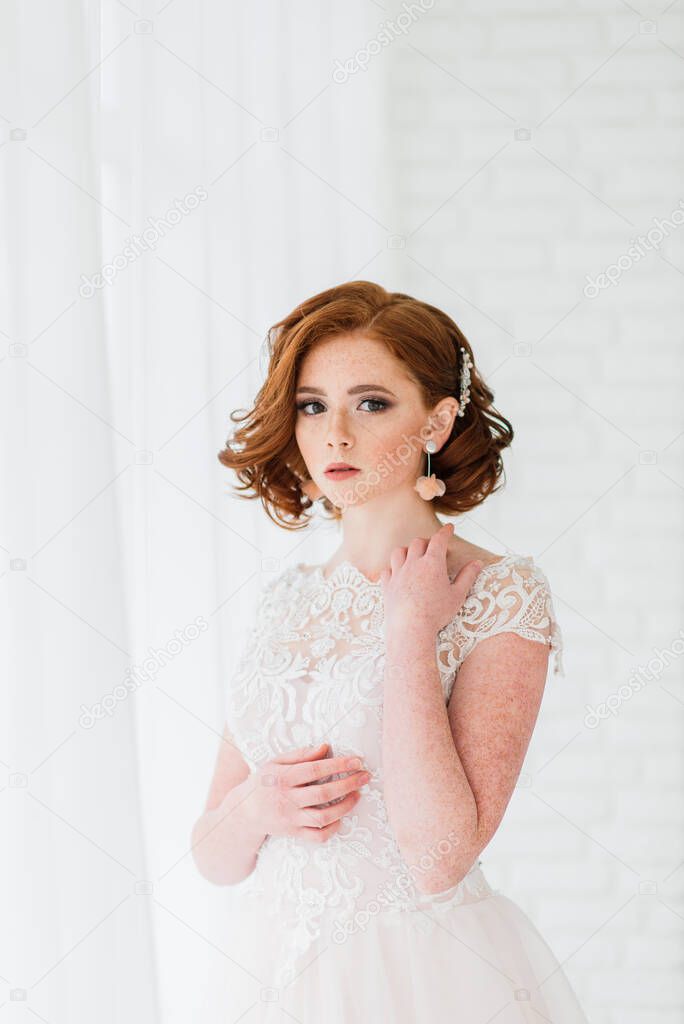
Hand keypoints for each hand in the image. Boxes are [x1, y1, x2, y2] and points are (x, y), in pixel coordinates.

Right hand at [245, 742, 370, 843]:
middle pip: (323, 793)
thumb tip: (326, 747)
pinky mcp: (293, 834)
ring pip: (323, 817)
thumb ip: (301, 755)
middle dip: (348, 784)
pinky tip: (341, 818)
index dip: (338, 764)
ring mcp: (291, 819)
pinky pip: (317, 836)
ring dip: (345, 806)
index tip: (357, 760)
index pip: (315, 769)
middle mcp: (287, 800)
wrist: (243, 813)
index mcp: (283, 778)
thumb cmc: (264, 782)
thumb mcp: (276, 762)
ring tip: (357, 795)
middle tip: (365, 776)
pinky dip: (332, 829)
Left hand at [379, 523, 482, 639]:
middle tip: (433, 547)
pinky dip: (392, 568)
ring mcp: (398, 574)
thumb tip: (478, 563)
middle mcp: (413, 564)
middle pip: (418, 543)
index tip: (449, 528)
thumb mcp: (457, 595)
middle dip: (427, 541)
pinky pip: (387, 570)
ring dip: (407, 551)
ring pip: (399, 552)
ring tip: (413, 556)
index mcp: (432, 563)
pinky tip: (397, 573)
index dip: (445, 532)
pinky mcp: (387, 585)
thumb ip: (468, 576)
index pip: (439, 540)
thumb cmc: (436, 613)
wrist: (410, 628)